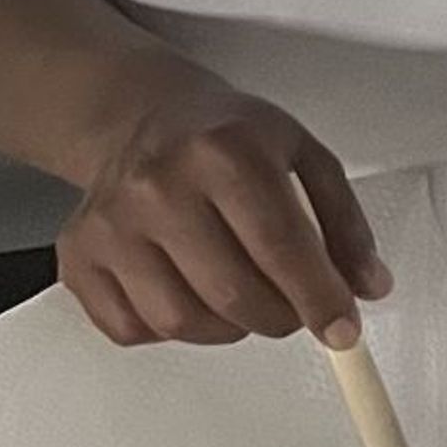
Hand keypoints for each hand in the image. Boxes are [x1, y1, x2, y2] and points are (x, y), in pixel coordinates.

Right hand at [59, 71, 390, 350]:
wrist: (143, 116)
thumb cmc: (227, 134)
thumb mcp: (302, 152)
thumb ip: (343, 220)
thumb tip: (368, 286)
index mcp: (225, 152)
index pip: (280, 245)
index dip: (318, 297)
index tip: (342, 329)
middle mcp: (160, 187)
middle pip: (232, 291)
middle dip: (280, 317)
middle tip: (296, 310)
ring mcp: (112, 226)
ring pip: (182, 320)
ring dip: (231, 328)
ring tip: (247, 298)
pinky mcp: (78, 257)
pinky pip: (132, 329)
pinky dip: (176, 331)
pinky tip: (195, 293)